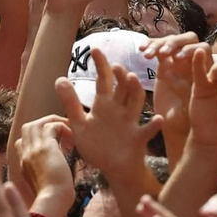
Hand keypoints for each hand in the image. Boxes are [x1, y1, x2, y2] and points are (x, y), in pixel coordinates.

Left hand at [57, 50, 160, 183]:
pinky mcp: (138, 138)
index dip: (100, 65)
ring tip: (132, 78)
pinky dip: (153, 125)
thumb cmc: (97, 145)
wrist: (113, 169)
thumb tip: (59, 78)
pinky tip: (158, 119)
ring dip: (135, 90)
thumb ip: (70, 103)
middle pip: (122, 88)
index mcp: (104, 105)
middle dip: (120, 76)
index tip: (95, 48)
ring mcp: (130, 122)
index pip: (103, 81)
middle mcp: (119, 110)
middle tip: (115, 65)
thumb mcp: (79, 124)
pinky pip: (148, 130)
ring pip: (136, 102)